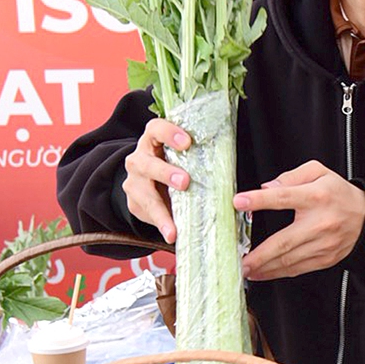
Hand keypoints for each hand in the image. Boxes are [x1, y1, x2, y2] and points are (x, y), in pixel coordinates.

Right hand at [121, 118, 190, 243]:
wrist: (145, 180)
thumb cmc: (171, 162)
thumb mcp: (180, 153)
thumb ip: (195, 154)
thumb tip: (230, 161)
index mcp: (152, 140)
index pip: (156, 129)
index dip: (169, 133)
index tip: (187, 142)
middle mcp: (138, 159)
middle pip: (146, 163)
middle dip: (165, 173)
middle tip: (185, 182)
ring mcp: (134, 182)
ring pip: (144, 194)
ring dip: (161, 212)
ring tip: (173, 229)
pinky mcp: (134, 202)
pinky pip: (147, 214)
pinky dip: (161, 224)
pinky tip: (171, 234)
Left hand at [237, 161, 364, 281]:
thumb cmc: (339, 194)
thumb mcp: (319, 172)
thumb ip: (291, 176)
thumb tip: (266, 187)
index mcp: (316, 196)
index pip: (283, 197)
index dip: (259, 200)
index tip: (239, 202)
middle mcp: (319, 223)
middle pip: (284, 241)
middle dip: (259, 254)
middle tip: (240, 260)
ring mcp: (322, 245)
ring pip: (288, 260)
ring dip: (264, 267)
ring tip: (246, 269)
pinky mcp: (324, 259)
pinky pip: (297, 269)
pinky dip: (277, 273)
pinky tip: (263, 273)